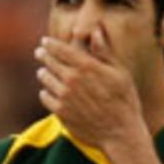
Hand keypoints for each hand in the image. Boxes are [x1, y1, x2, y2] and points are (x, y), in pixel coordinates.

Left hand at [35, 30, 142, 150]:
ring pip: (46, 79)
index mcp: (87, 66)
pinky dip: (45, 92)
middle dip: (44, 56)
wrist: (119, 132)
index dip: (51, 44)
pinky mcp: (60, 112)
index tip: (44, 41)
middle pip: (51, 63)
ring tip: (42, 71)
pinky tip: (47, 91)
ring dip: (43, 73)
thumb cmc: (124, 100)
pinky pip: (45, 97)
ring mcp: (64, 97)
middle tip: (39, 53)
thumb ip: (104, 51)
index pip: (62, 50)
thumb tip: (95, 31)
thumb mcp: (120, 72)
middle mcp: (72, 80)